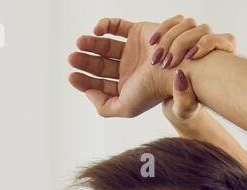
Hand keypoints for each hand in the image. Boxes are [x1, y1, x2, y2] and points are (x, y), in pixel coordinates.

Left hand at [67, 15, 233, 118]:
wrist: (174, 68)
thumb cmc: (152, 90)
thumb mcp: (125, 107)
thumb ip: (104, 106)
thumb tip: (88, 92)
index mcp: (126, 88)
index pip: (99, 84)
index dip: (84, 81)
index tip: (72, 76)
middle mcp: (128, 70)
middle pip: (99, 65)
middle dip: (84, 61)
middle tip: (73, 58)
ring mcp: (132, 50)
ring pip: (105, 46)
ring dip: (90, 44)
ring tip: (80, 43)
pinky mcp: (137, 32)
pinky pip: (117, 26)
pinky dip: (105, 26)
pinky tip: (97, 30)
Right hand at [155, 19, 235, 131]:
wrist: (173, 102)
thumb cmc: (183, 108)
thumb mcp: (183, 110)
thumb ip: (183, 101)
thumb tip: (180, 76)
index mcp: (220, 65)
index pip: (227, 40)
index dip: (210, 43)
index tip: (191, 57)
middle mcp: (210, 49)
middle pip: (204, 30)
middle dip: (184, 43)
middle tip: (168, 62)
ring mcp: (194, 41)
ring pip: (189, 25)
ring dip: (171, 38)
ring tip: (156, 59)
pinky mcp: (180, 36)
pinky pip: (175, 22)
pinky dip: (164, 29)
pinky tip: (153, 44)